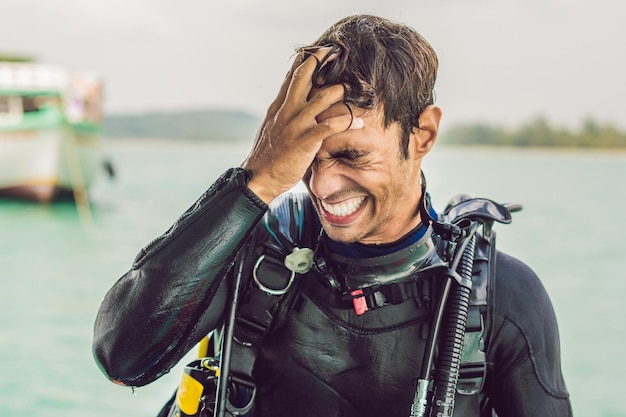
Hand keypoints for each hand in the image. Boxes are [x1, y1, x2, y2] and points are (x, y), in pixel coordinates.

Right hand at [242, 48, 362, 203]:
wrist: (259, 177)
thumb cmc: (267, 157)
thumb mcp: (271, 129)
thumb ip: (282, 114)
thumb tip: (290, 103)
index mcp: (278, 106)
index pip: (291, 76)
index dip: (306, 60)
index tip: (319, 49)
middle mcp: (286, 110)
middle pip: (304, 77)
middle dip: (321, 62)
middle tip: (338, 53)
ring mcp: (296, 124)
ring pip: (322, 98)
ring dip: (340, 91)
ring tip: (353, 90)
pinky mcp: (306, 140)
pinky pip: (331, 125)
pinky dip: (348, 122)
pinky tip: (360, 123)